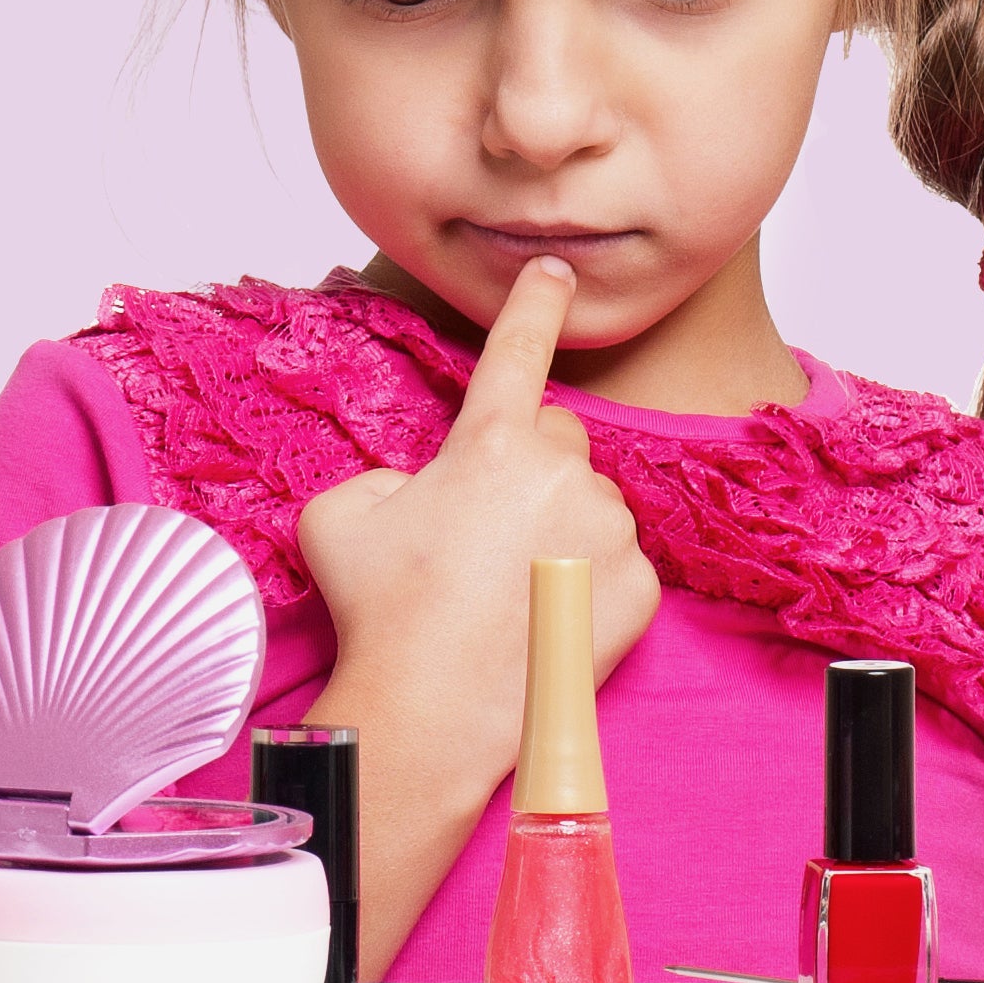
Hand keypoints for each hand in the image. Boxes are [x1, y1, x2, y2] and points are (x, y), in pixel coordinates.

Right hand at [290, 257, 660, 976]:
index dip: (535, 303)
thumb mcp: (344, 514)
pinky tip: (539, 618)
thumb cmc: (382, 611)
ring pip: (589, 503)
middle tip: (478, 535)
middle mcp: (562, 473)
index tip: (555, 270)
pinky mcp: (639, 588)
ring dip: (558, 528)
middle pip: (555, 439)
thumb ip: (390, 473)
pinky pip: (617, 563)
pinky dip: (587, 583)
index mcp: (492, 443)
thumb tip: (423, 486)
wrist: (430, 712)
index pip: (518, 349)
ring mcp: (608, 531)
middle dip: (525, 469)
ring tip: (502, 589)